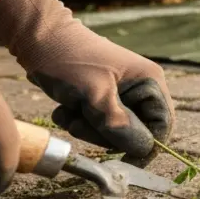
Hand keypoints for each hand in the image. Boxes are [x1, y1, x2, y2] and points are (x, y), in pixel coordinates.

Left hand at [0, 0, 173, 157]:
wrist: (37, 38)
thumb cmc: (69, 60)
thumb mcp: (94, 95)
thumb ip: (119, 124)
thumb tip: (143, 149)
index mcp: (149, 82)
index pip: (162, 124)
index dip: (147, 145)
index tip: (125, 161)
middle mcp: (139, 88)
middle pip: (136, 131)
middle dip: (106, 133)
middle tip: (81, 123)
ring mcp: (119, 92)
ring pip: (113, 130)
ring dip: (87, 128)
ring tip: (69, 112)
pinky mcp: (100, 96)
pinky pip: (96, 123)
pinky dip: (78, 120)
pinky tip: (64, 107)